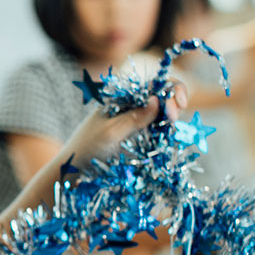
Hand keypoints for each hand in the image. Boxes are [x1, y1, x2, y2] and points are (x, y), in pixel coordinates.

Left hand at [61, 81, 187, 164]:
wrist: (76, 171)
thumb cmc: (87, 147)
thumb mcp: (110, 132)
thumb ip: (133, 118)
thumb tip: (157, 100)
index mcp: (123, 98)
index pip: (153, 84)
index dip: (171, 87)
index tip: (179, 101)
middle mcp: (134, 108)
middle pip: (164, 97)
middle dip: (174, 103)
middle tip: (172, 118)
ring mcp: (140, 125)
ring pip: (166, 116)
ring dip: (173, 119)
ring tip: (170, 128)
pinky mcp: (143, 142)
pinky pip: (162, 134)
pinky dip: (169, 134)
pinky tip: (168, 139)